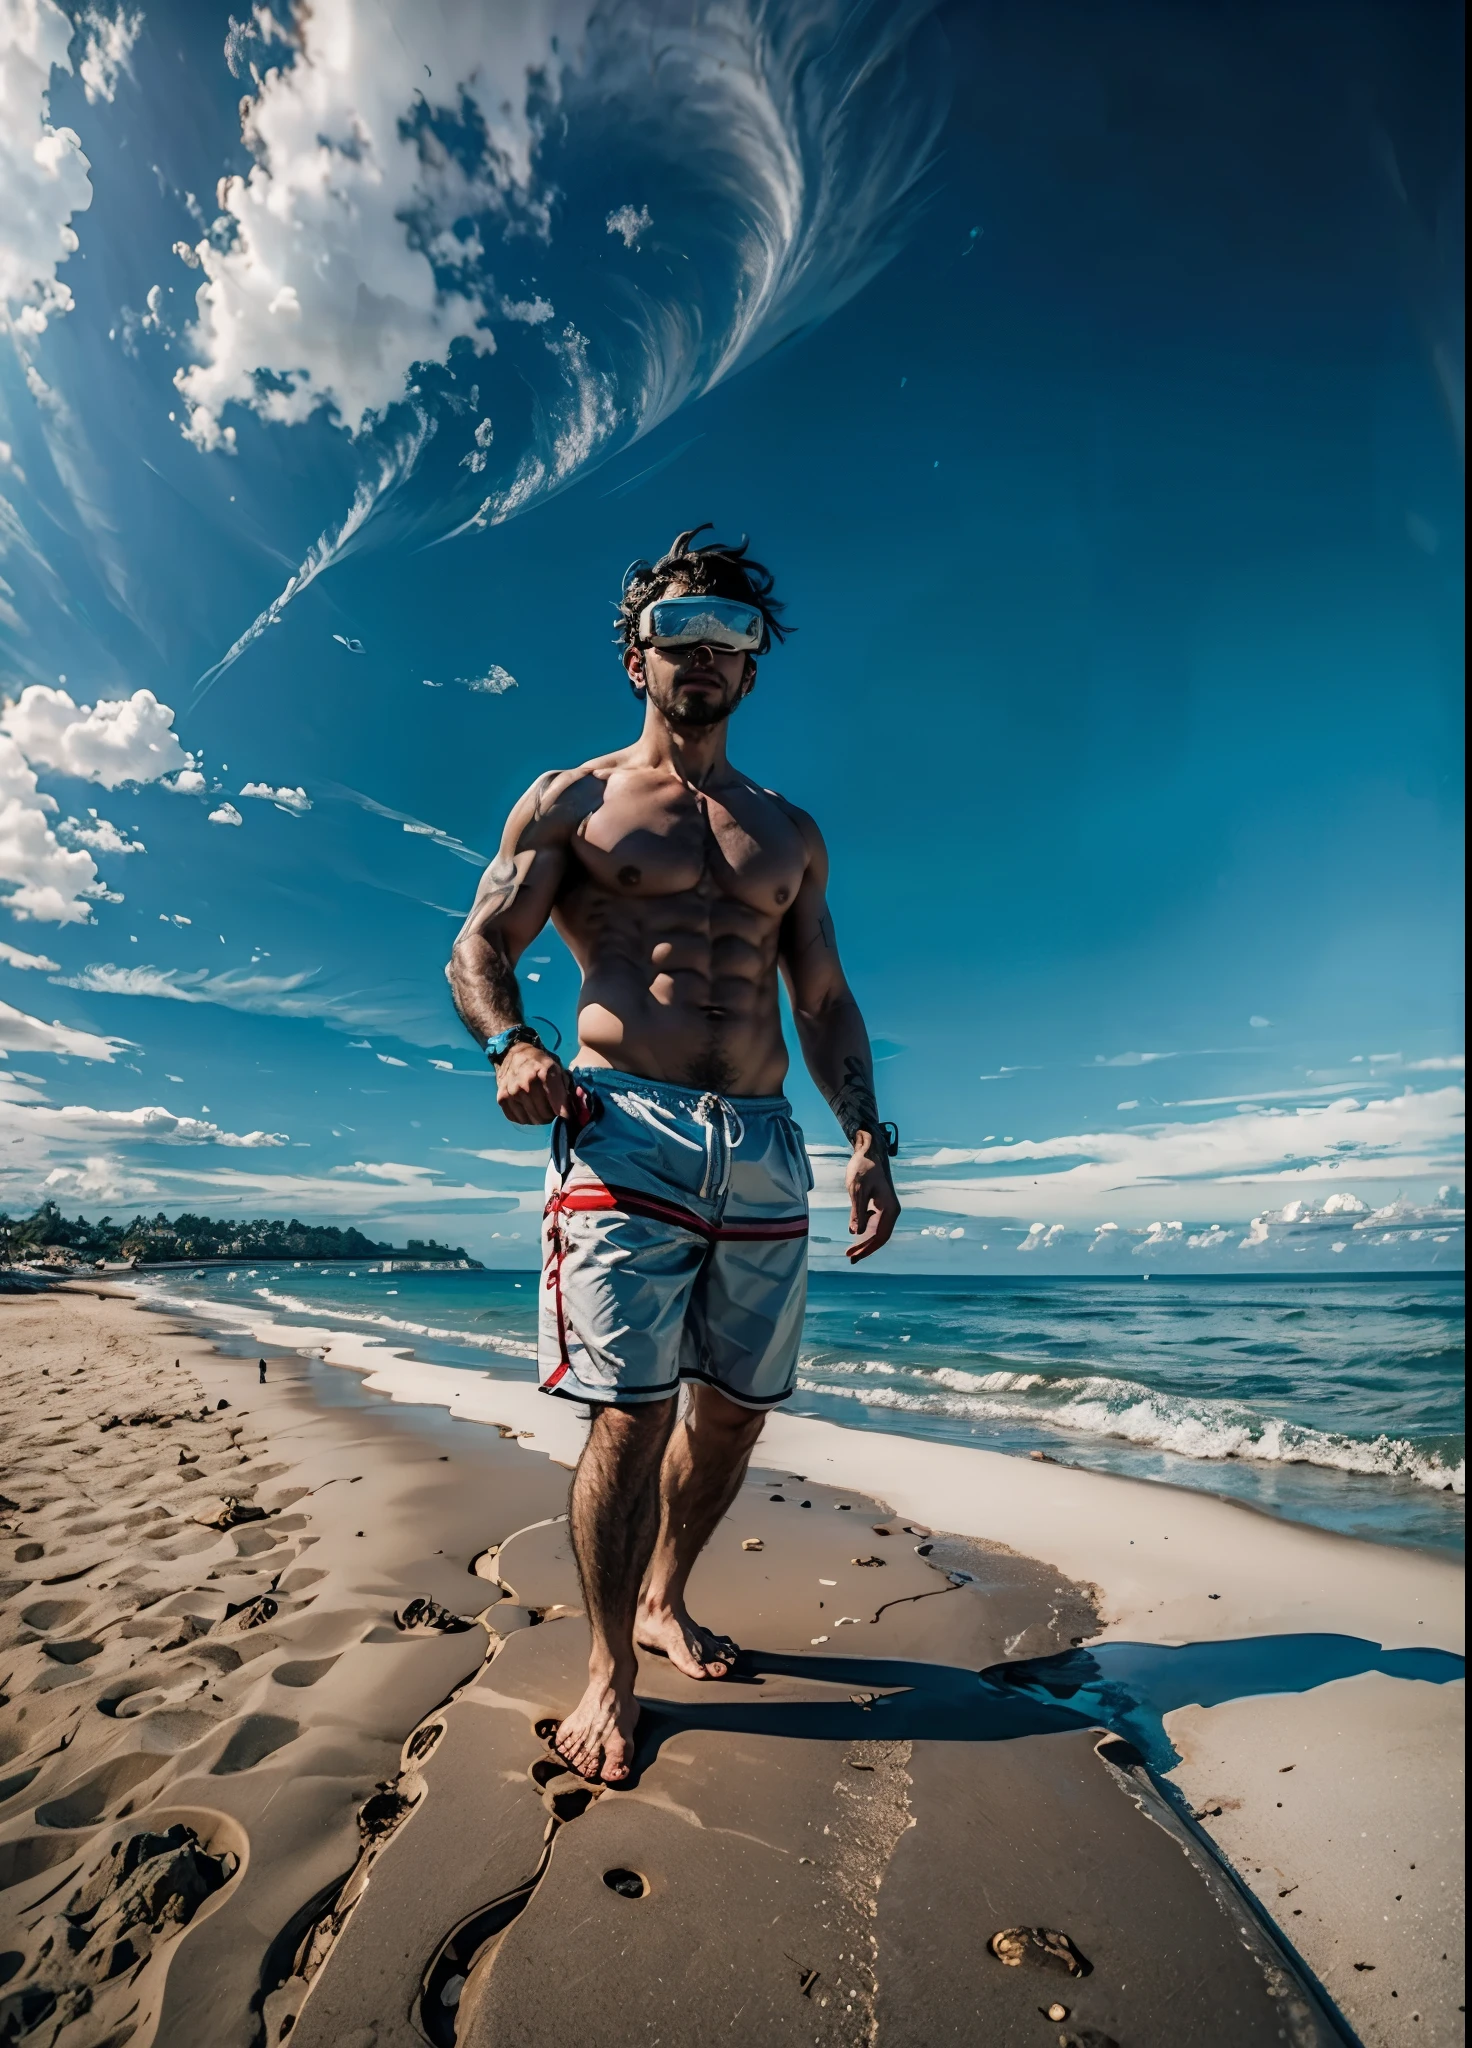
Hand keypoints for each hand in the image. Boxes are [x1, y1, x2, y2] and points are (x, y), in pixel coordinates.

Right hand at [496, 1042, 570, 1123]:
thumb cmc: (539, 1062)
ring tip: (542, 1109)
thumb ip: (567, 1088)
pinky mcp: (502, 1099)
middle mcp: (527, 1084)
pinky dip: (527, 1118)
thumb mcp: (557, 1068)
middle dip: (553, 1117)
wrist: (512, 1053)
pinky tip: (529, 1109)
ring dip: (540, 1118)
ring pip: (533, 1120)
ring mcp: (513, 1092)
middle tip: (554, 1111)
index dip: (566, 1116)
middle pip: (546, 1115)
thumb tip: (576, 1110)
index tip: (568, 1118)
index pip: (559, 1107)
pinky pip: (519, 1119)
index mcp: (545, 1074)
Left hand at [846, 1132, 899, 1261]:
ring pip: (878, 1231)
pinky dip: (865, 1231)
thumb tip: (855, 1233)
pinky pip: (874, 1224)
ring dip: (865, 1242)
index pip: (880, 1236)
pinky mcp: (879, 1206)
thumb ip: (857, 1211)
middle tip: (849, 1258)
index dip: (867, 1248)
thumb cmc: (862, 1169)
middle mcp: (891, 1210)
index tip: (852, 1256)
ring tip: (850, 1251)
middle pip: (880, 1237)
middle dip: (865, 1248)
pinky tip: (855, 1230)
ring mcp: (886, 1208)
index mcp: (890, 1208)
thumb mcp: (856, 1190)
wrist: (868, 1153)